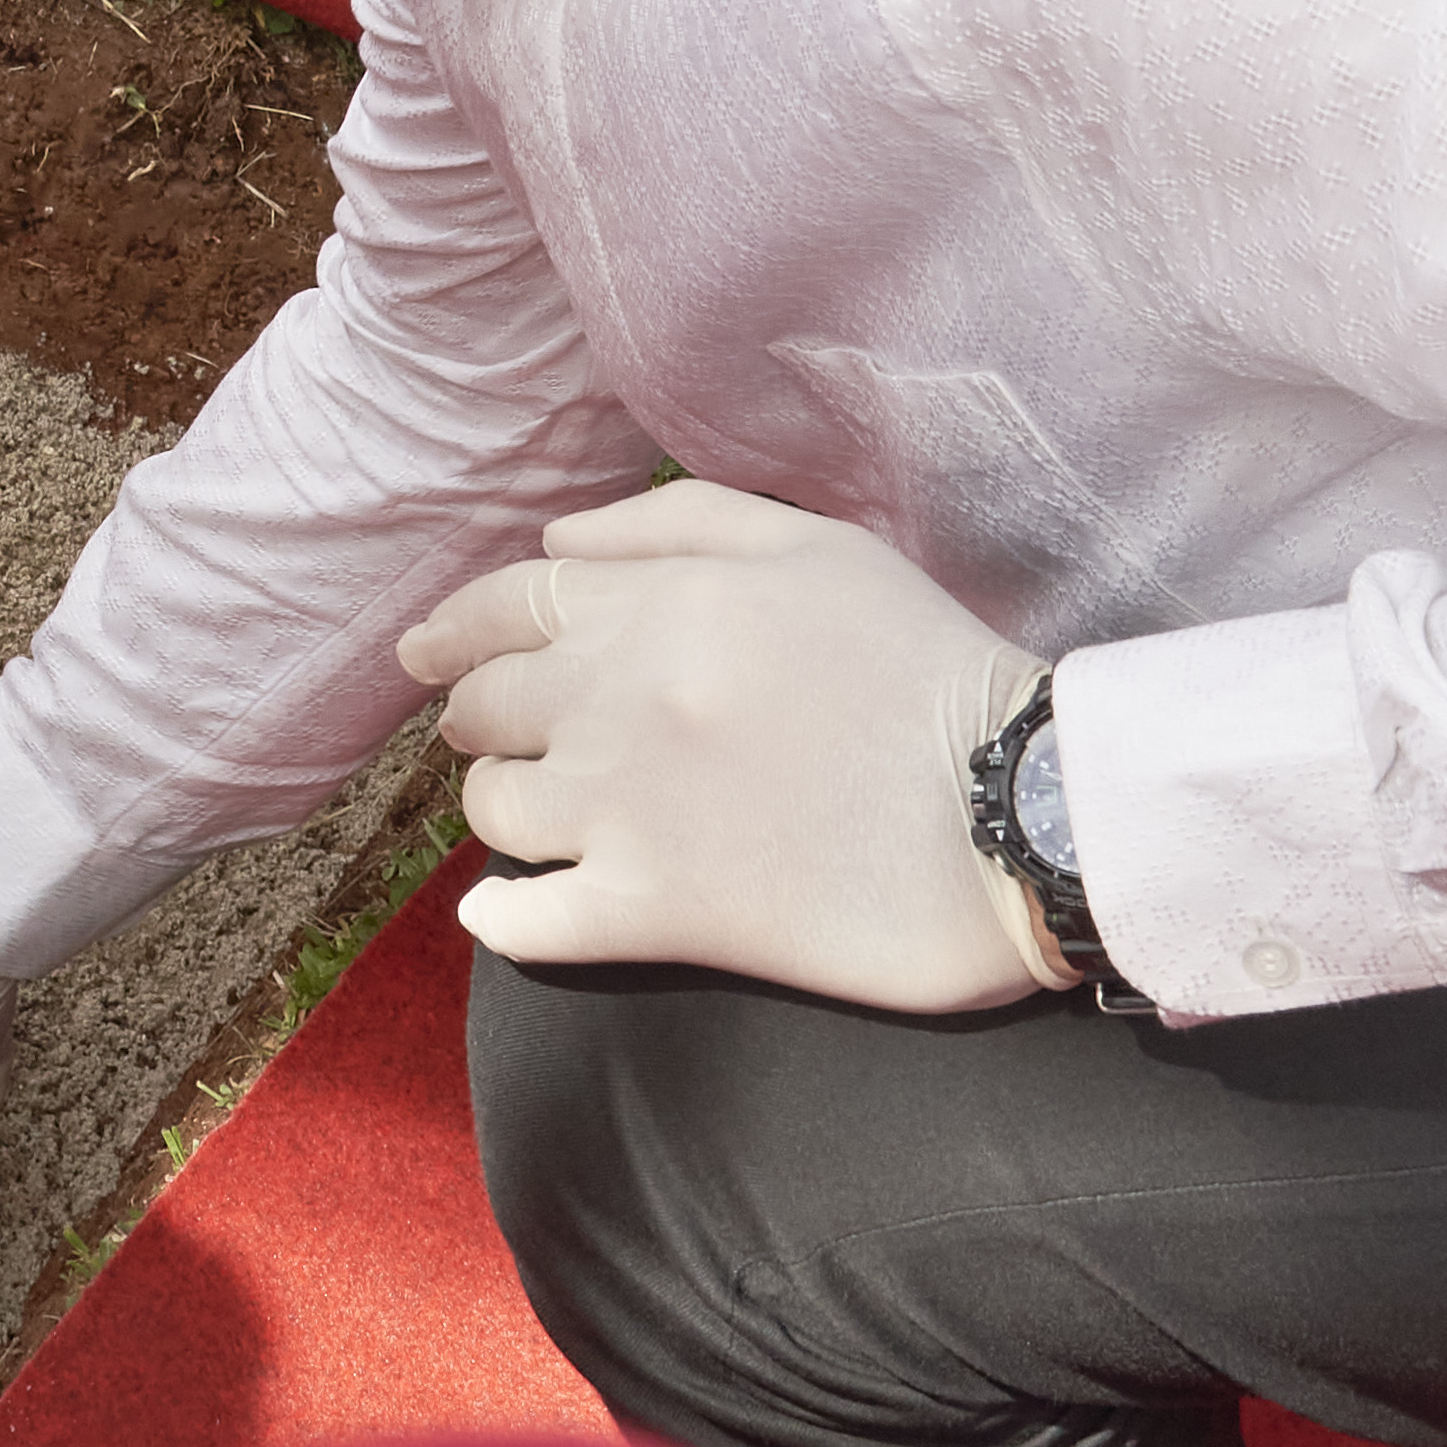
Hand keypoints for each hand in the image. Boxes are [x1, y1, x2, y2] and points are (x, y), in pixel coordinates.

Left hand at [403, 478, 1054, 1011]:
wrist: (1021, 812)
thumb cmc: (930, 668)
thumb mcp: (818, 547)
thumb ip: (673, 522)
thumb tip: (552, 537)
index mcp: (658, 605)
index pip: (509, 607)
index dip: (454, 631)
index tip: (424, 656)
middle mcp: (620, 701)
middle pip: (488, 706)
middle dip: (475, 717)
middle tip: (487, 735)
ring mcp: (630, 812)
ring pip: (495, 814)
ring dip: (499, 810)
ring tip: (531, 816)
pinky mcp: (660, 914)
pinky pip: (530, 924)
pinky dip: (503, 921)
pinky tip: (503, 915)